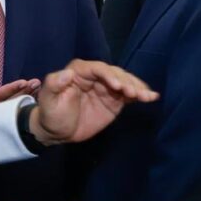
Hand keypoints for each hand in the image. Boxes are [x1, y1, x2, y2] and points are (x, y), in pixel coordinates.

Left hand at [31, 60, 157, 144]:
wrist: (58, 131)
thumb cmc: (52, 113)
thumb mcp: (49, 99)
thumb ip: (55, 84)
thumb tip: (66, 73)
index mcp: (79, 71)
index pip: (98, 69)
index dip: (109, 75)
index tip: (117, 86)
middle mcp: (96, 75)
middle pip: (116, 74)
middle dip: (127, 82)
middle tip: (134, 94)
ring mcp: (108, 87)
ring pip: (126, 82)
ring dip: (138, 87)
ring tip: (147, 96)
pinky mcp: (115, 99)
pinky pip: (130, 94)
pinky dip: (141, 94)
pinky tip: (152, 97)